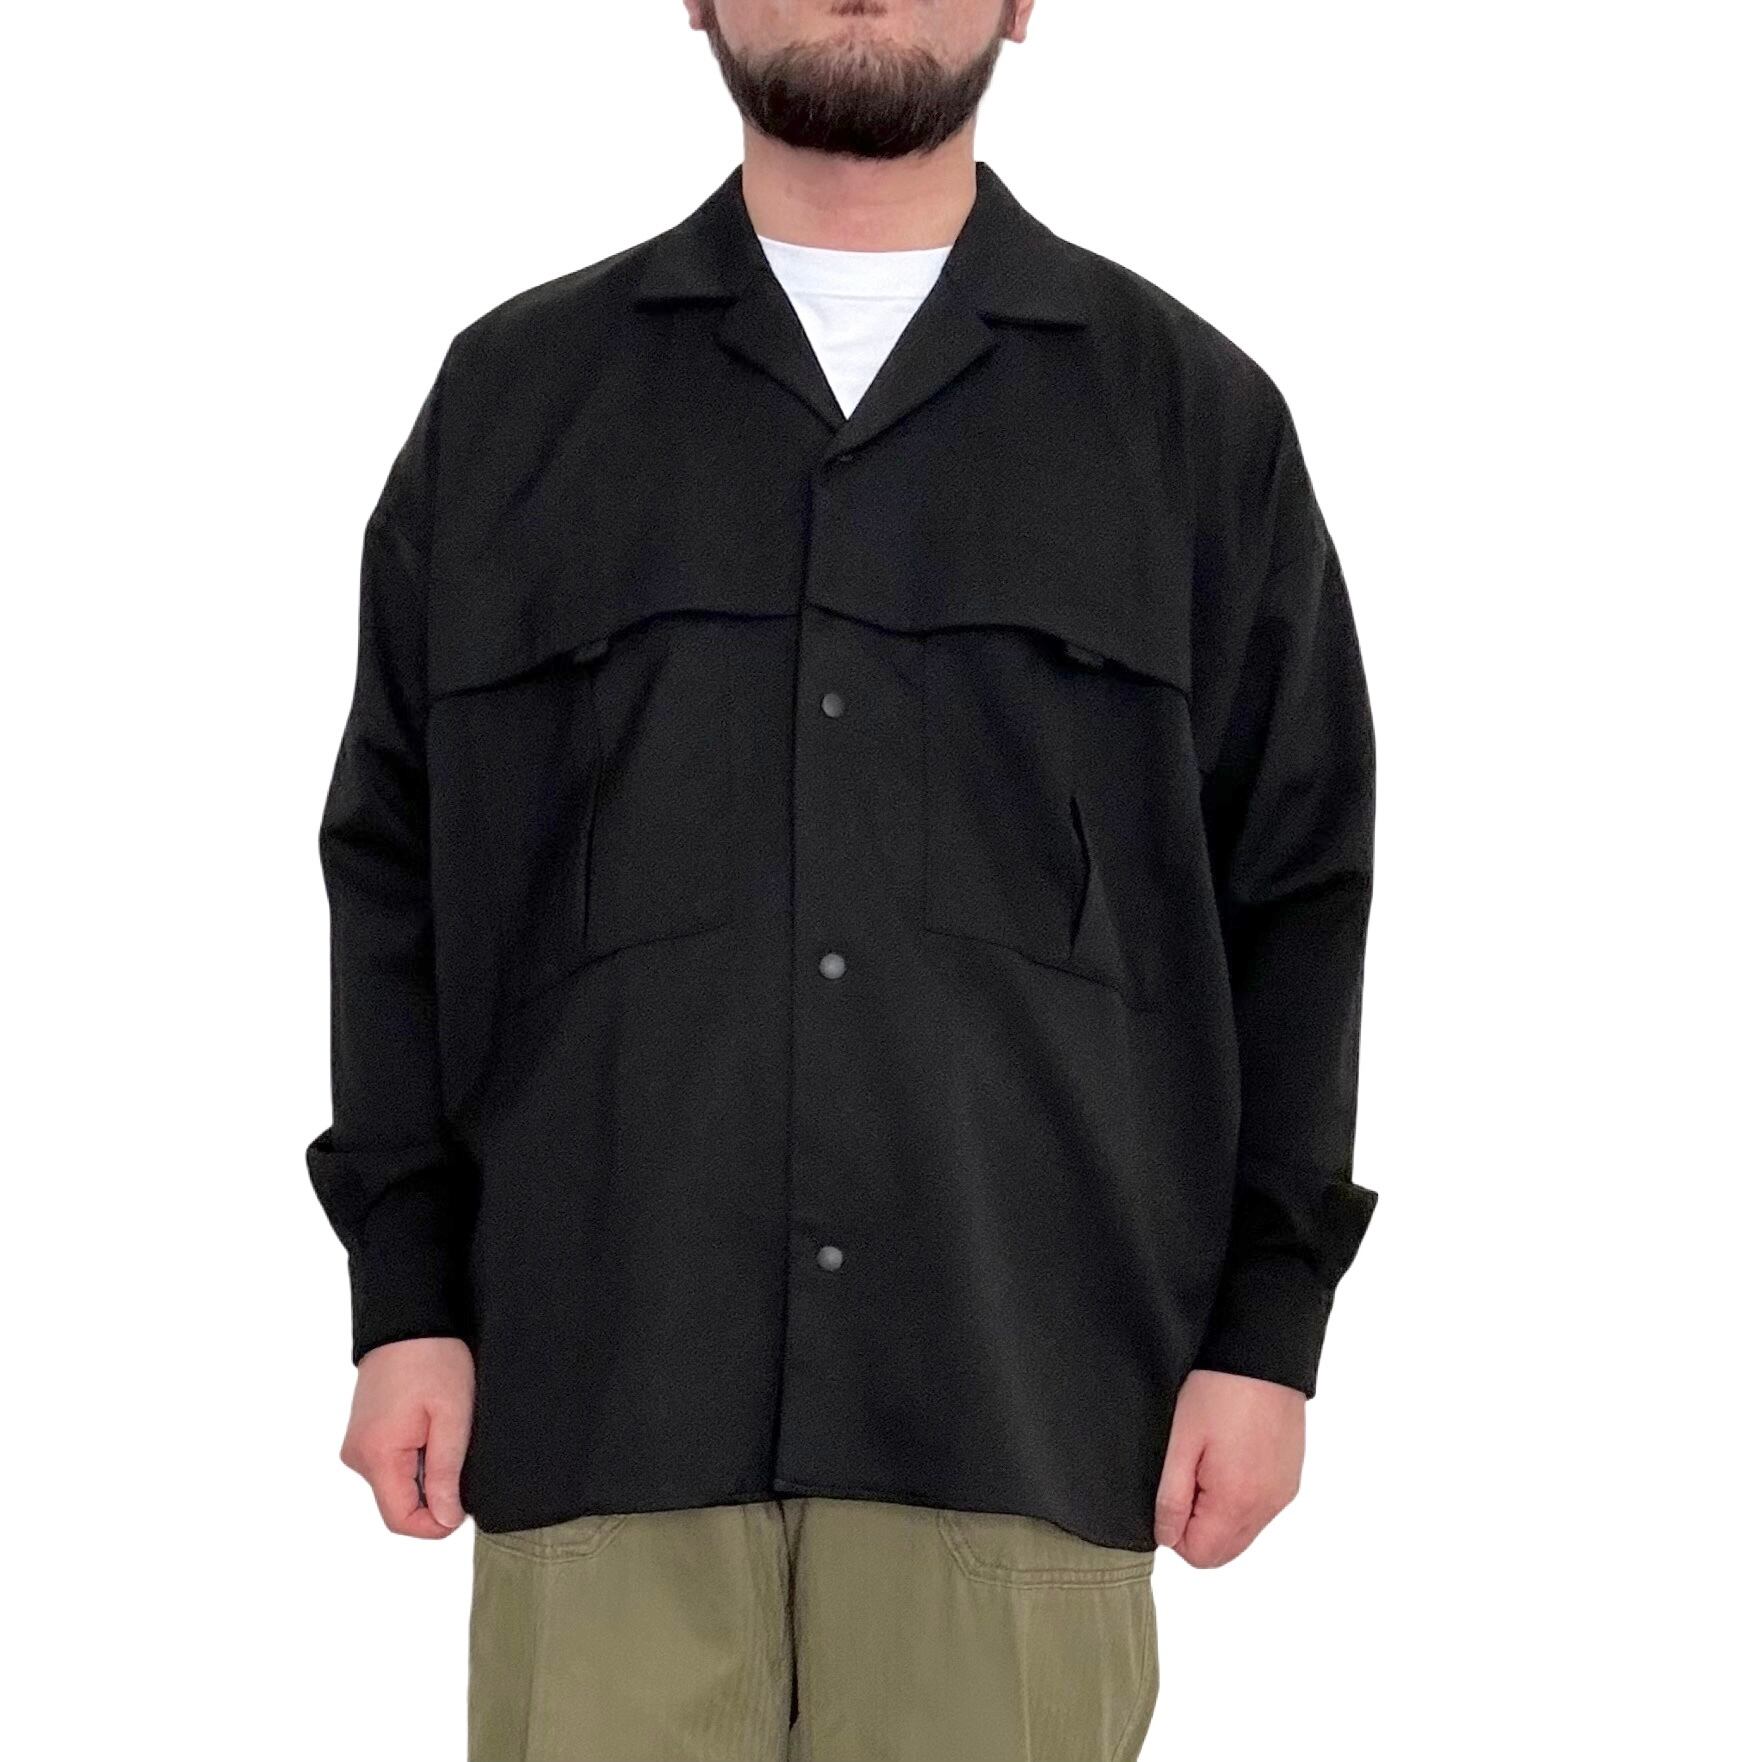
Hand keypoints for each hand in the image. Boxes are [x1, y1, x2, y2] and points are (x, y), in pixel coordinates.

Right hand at [340, 1336, 475, 1537]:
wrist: (407, 1320)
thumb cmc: (432, 1359)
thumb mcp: (452, 1416)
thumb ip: (446, 1472)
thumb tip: (444, 1519)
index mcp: (378, 1455)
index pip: (400, 1520)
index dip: (436, 1523)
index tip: (463, 1502)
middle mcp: (358, 1457)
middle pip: (398, 1504)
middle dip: (433, 1493)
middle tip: (458, 1452)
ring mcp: (358, 1446)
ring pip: (396, 1484)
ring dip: (426, 1472)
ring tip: (444, 1432)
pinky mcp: (364, 1436)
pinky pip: (391, 1464)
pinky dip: (415, 1458)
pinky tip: (431, 1427)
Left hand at [1154, 1368, 1304, 1566]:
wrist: (1263, 1353)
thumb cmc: (1219, 1389)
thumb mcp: (1180, 1440)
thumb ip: (1170, 1497)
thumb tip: (1166, 1537)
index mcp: (1238, 1502)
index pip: (1201, 1556)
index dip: (1175, 1529)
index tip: (1172, 1487)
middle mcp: (1268, 1506)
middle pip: (1224, 1549)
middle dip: (1197, 1523)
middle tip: (1188, 1472)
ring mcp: (1284, 1492)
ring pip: (1242, 1529)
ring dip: (1219, 1509)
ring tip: (1209, 1457)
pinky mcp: (1290, 1476)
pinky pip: (1260, 1507)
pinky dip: (1240, 1494)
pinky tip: (1230, 1453)